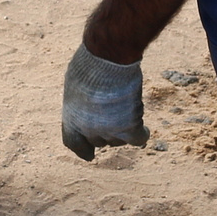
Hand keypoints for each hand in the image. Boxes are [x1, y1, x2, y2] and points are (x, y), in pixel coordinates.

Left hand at [62, 44, 147, 158]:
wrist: (107, 59)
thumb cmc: (91, 64)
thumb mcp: (76, 84)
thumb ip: (82, 100)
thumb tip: (91, 104)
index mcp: (71, 119)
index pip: (74, 143)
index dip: (83, 149)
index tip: (90, 155)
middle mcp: (88, 130)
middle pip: (100, 141)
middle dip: (106, 132)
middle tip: (114, 116)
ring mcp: (109, 131)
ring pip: (119, 141)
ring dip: (123, 130)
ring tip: (127, 111)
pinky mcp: (129, 127)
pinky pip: (138, 140)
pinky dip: (142, 135)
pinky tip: (145, 129)